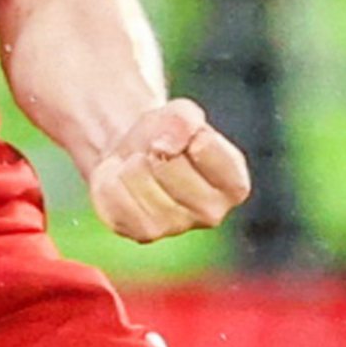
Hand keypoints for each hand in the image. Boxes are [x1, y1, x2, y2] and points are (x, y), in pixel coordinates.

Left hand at [88, 98, 250, 243]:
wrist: (138, 156)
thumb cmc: (168, 135)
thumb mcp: (181, 114)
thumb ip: (183, 121)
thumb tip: (163, 148)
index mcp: (234, 184)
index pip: (203, 146)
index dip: (180, 130)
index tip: (179, 134)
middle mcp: (212, 213)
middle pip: (167, 164)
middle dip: (155, 147)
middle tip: (157, 152)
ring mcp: (176, 227)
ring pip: (136, 177)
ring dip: (131, 162)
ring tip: (142, 166)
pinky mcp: (140, 232)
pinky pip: (113, 194)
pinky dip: (111, 177)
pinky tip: (126, 182)